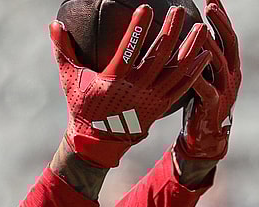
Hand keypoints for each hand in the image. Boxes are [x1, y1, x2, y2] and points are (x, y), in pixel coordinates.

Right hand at [50, 5, 211, 168]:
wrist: (96, 142)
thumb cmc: (82, 107)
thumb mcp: (70, 79)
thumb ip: (64, 51)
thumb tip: (54, 25)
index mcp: (113, 80)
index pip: (129, 49)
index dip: (138, 29)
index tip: (147, 8)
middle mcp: (135, 88)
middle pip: (158, 55)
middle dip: (170, 30)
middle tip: (178, 10)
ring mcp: (150, 98)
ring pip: (175, 70)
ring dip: (190, 48)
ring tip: (201, 28)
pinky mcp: (160, 106)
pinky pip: (181, 87)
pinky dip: (194, 71)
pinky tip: (204, 55)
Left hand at [174, 0, 241, 160]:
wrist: (205, 135)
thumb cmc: (199, 102)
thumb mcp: (202, 75)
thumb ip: (197, 57)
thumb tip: (183, 36)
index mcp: (228, 64)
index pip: (226, 34)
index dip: (222, 16)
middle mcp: (231, 73)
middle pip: (229, 43)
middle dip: (221, 23)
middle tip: (211, 5)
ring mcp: (224, 89)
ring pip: (219, 62)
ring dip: (210, 45)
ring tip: (201, 30)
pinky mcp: (212, 105)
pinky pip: (206, 89)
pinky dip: (198, 77)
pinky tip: (189, 68)